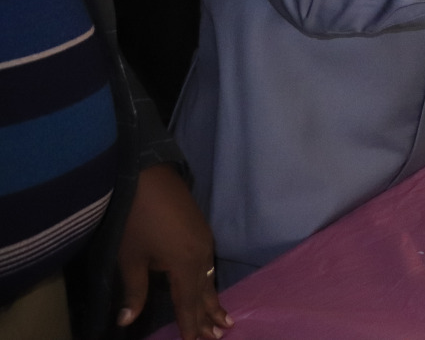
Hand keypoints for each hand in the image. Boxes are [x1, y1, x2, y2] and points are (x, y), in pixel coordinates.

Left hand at [117, 164, 230, 339]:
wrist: (147, 176)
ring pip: (210, 277)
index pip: (188, 302)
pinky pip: (209, 264)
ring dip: (213, 299)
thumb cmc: (135, 219)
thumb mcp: (130, 258)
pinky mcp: (202, 230)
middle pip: (205, 291)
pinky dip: (209, 281)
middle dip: (210, 315)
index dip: (191, 325)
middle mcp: (201, 254)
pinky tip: (208, 286)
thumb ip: (134, 291)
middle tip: (220, 335)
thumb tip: (127, 322)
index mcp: (185, 263)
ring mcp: (205, 240)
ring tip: (222, 319)